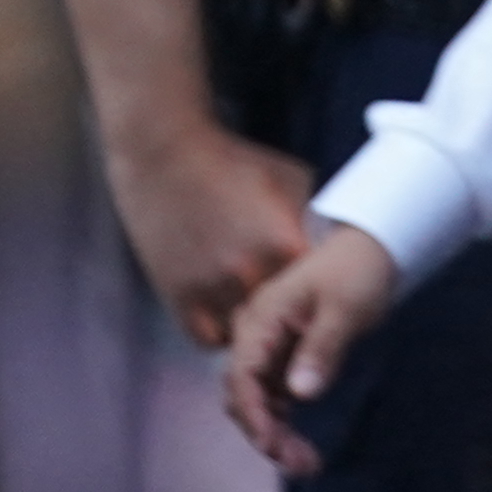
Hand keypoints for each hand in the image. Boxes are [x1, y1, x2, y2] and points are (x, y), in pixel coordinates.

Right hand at [105, 120, 316, 349]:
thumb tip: (326, 243)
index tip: (312, 295)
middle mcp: (251, 271)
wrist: (165, 152)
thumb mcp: (289, 177)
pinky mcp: (178, 294)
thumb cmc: (230, 160)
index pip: (315, 294)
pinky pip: (207, 339)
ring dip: (251, 328)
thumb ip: (311, 215)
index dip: (315, 297)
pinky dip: (219, 333)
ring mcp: (212, 286)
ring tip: (255, 316)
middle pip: (282, 318)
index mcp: (285, 243)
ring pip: (245, 334)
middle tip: (286, 312)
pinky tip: (224, 316)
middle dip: (286, 316)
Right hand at [219, 227, 400, 476]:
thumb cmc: (358, 271)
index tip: (271, 445)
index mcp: (262, 318)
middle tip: (300, 464)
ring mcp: (270, 349)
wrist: (372, 249)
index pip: (241, 374)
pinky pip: (275, 398)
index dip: (252, 413)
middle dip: (265, 433)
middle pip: (243, 394)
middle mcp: (257, 336)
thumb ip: (322, 349)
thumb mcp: (345, 308)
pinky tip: (304, 446)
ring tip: (307, 464)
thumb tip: (300, 394)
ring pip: (259, 402)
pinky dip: (286, 423)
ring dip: (276, 434)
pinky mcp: (286, 359)